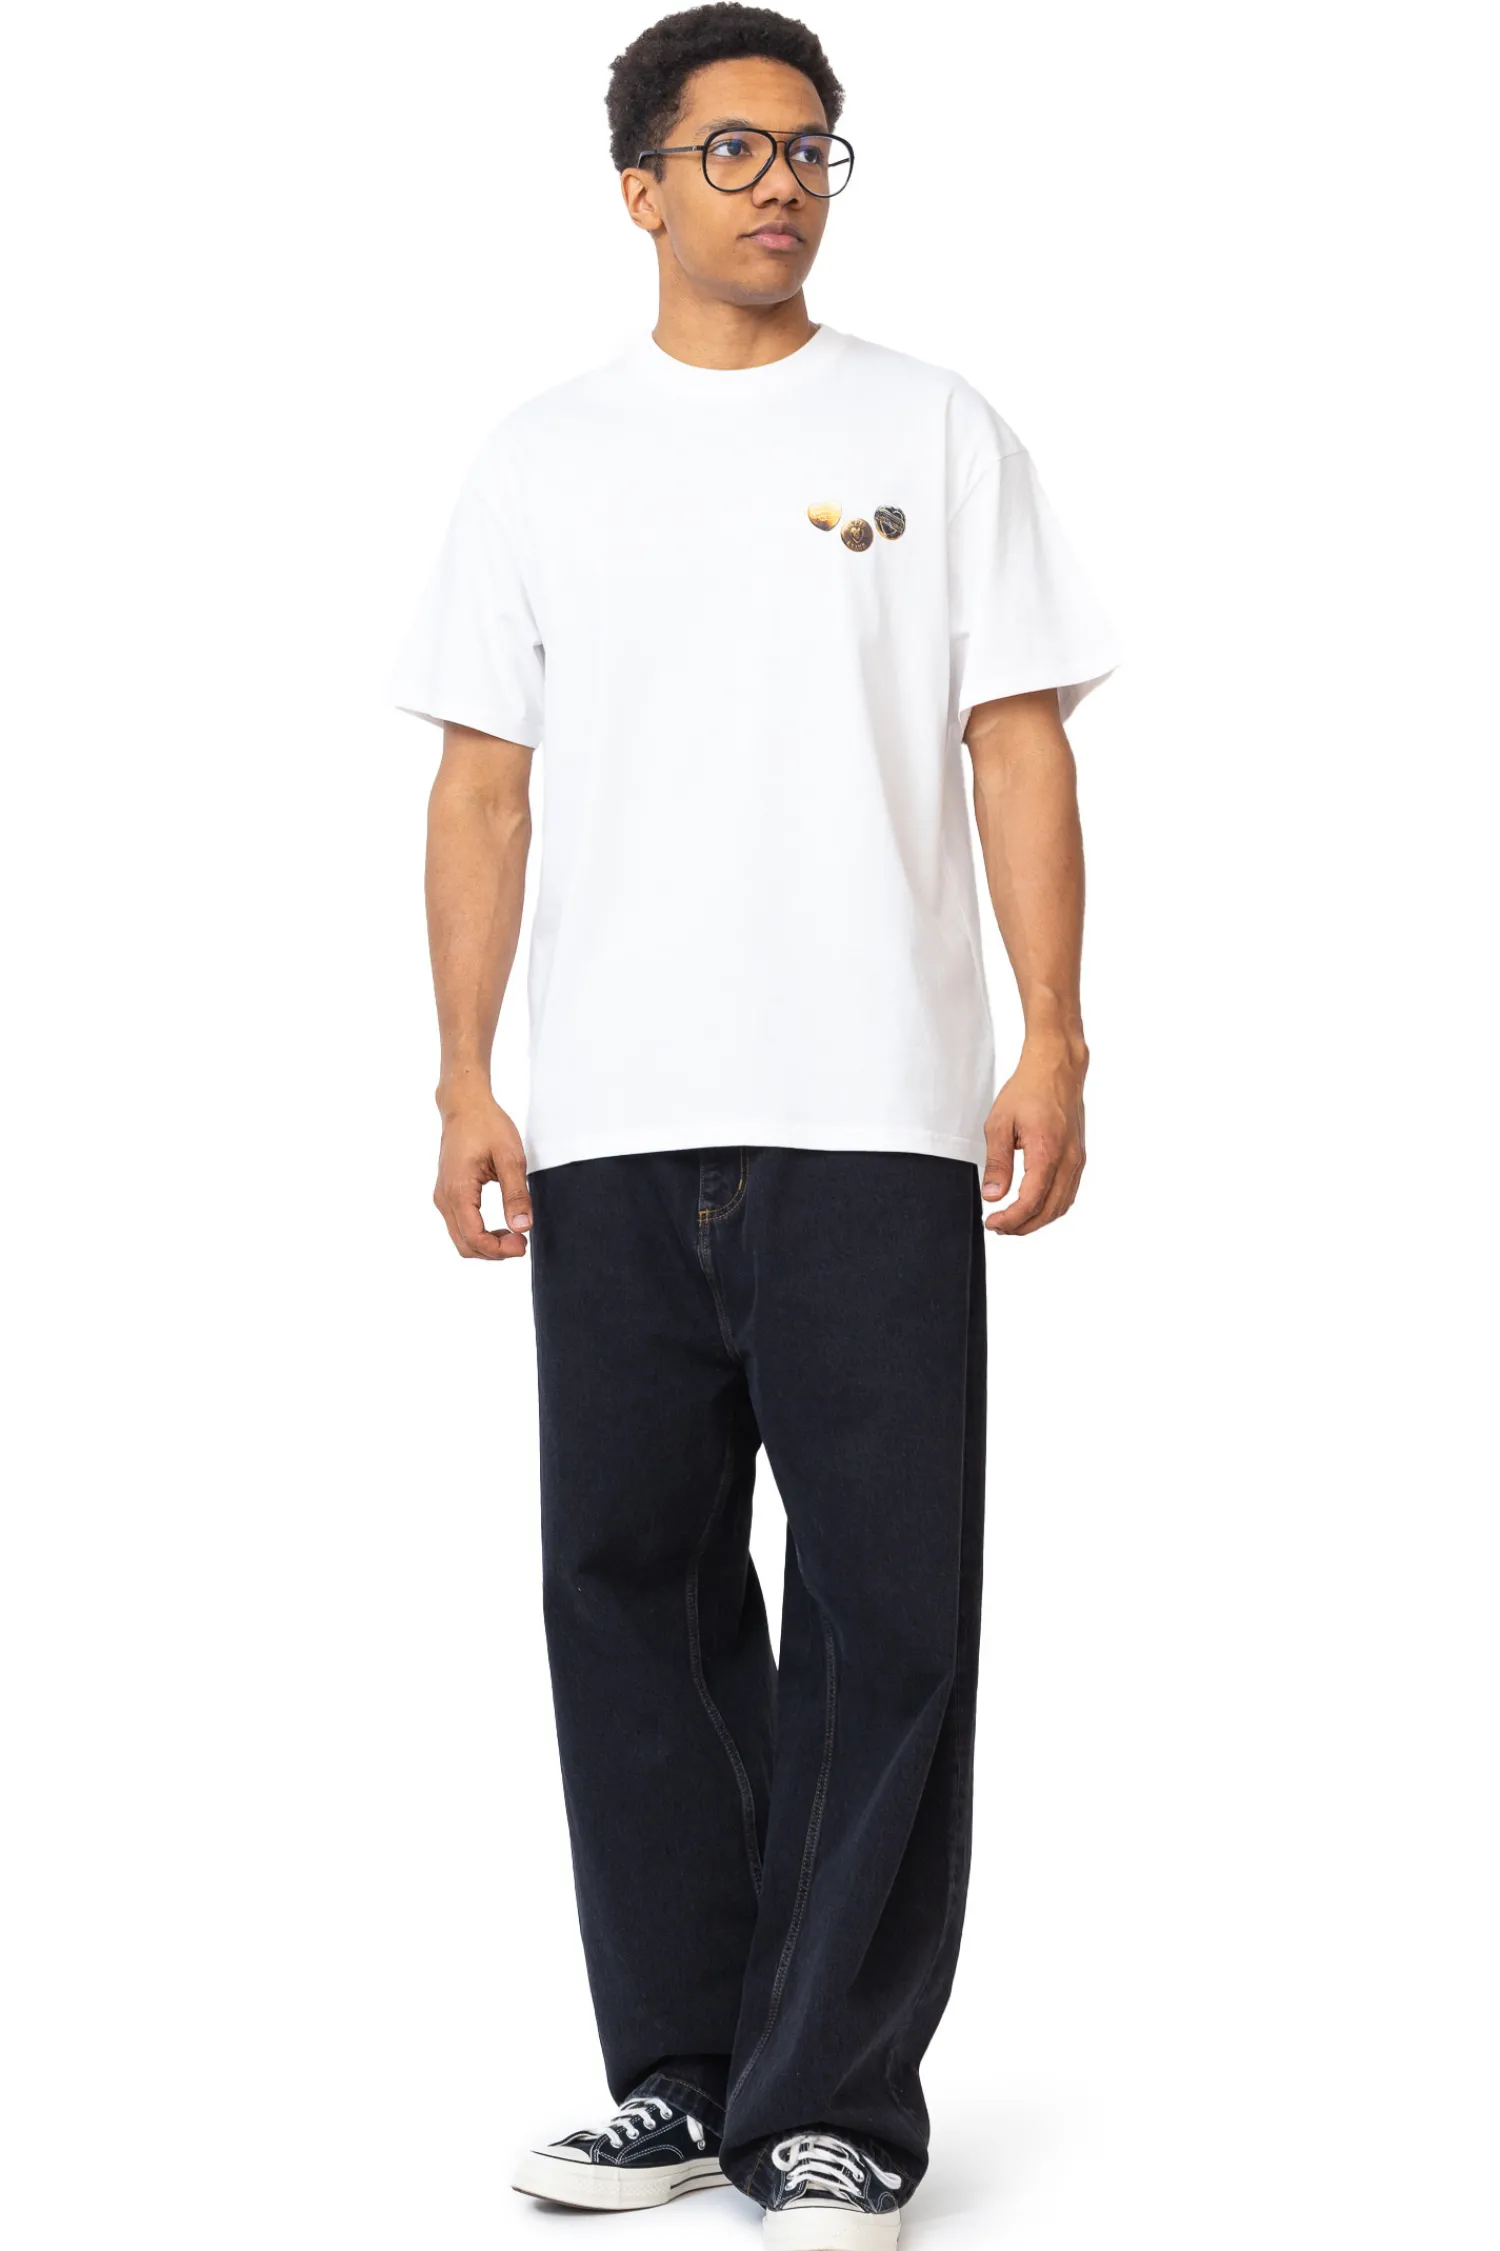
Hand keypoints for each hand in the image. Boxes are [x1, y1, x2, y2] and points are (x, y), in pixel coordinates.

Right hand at [433, 1090, 532, 1259]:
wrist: (465, 1105)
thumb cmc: (487, 1125)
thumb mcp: (510, 1157)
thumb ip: (516, 1194)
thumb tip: (522, 1227)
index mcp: (458, 1190)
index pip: (474, 1238)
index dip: (500, 1249)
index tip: (523, 1244)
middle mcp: (444, 1198)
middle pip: (465, 1245)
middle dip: (494, 1251)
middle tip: (522, 1243)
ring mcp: (443, 1197)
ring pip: (461, 1239)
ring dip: (487, 1245)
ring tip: (514, 1236)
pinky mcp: (447, 1194)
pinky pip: (460, 1226)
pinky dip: (479, 1234)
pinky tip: (500, 1227)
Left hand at [982, 1036, 1087, 1236]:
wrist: (1057, 1068)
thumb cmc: (1028, 1090)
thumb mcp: (1000, 1124)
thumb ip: (997, 1163)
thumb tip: (993, 1195)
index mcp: (1047, 1152)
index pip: (1031, 1201)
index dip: (1011, 1219)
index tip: (992, 1222)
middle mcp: (1069, 1160)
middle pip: (1049, 1210)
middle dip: (1023, 1226)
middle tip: (999, 1226)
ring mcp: (1077, 1160)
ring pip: (1062, 1205)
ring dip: (1038, 1220)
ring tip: (1013, 1220)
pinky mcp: (1079, 1157)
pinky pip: (1069, 1192)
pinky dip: (1052, 1206)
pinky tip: (1034, 1206)